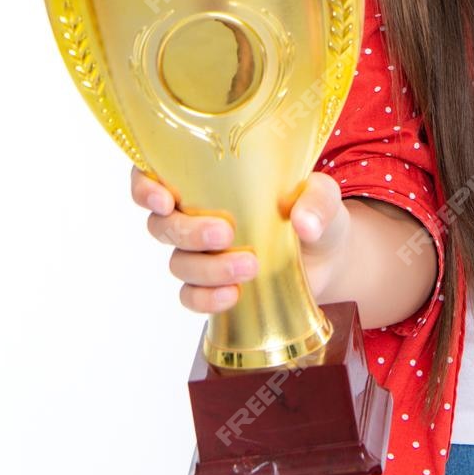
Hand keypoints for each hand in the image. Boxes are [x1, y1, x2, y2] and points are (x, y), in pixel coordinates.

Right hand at [130, 166, 352, 313]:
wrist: (328, 255)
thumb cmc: (313, 209)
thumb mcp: (323, 194)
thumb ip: (316, 199)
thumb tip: (303, 223)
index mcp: (207, 179)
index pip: (154, 175)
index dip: (145, 186)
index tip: (164, 197)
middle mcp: (195, 214)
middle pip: (162, 225)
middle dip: (188, 231)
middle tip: (226, 233)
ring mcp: (202, 254)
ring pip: (178, 262)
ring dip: (207, 268)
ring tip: (250, 266)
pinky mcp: (214, 286)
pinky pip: (191, 296)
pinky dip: (206, 299)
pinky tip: (233, 296)